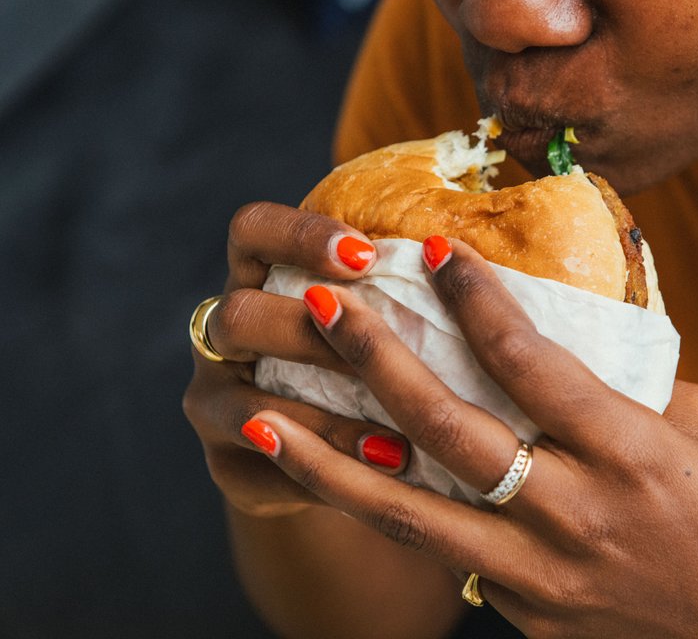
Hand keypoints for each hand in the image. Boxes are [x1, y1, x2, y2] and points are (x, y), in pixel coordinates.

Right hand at [183, 202, 410, 516]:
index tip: (365, 253)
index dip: (299, 235)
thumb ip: (402, 273)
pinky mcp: (226, 465)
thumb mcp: (382, 307)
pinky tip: (381, 480)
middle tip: (379, 349)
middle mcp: (223, 331)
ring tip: (398, 444)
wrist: (342, 454)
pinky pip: (266, 470)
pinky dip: (327, 475)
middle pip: (239, 315)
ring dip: (327, 423)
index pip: (252, 229)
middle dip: (310, 333)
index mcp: (258, 273)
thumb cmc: (377, 354)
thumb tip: (472, 237)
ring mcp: (214, 400)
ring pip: (250, 406)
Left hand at [240, 237, 697, 636]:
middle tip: (321, 309)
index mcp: (629, 451)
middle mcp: (573, 513)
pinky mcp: (530, 618)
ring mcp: (543, 577)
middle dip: (377, 362)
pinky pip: (451, 557)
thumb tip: (568, 348)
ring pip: (412, 513)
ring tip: (259, 420)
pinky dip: (394, 516)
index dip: (477, 299)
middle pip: (450, 430)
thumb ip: (629, 387)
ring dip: (328, 463)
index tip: (436, 249)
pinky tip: (344, 482)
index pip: (531, 360)